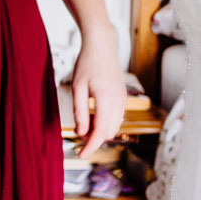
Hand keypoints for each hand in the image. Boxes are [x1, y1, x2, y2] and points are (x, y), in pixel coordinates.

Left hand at [71, 35, 125, 157]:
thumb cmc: (87, 63)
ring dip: (100, 131)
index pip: (100, 132)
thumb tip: (81, 132)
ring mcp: (123, 99)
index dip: (90, 146)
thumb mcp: (77, 87)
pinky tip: (94, 118)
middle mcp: (118, 102)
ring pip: (114, 126)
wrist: (102, 45)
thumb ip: (80, 111)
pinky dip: (106, 122)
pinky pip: (116, 117)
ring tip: (84, 127)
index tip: (81, 154)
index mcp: (106, 100)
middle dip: (94, 139)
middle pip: (108, 132)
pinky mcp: (122, 96)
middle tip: (78, 138)